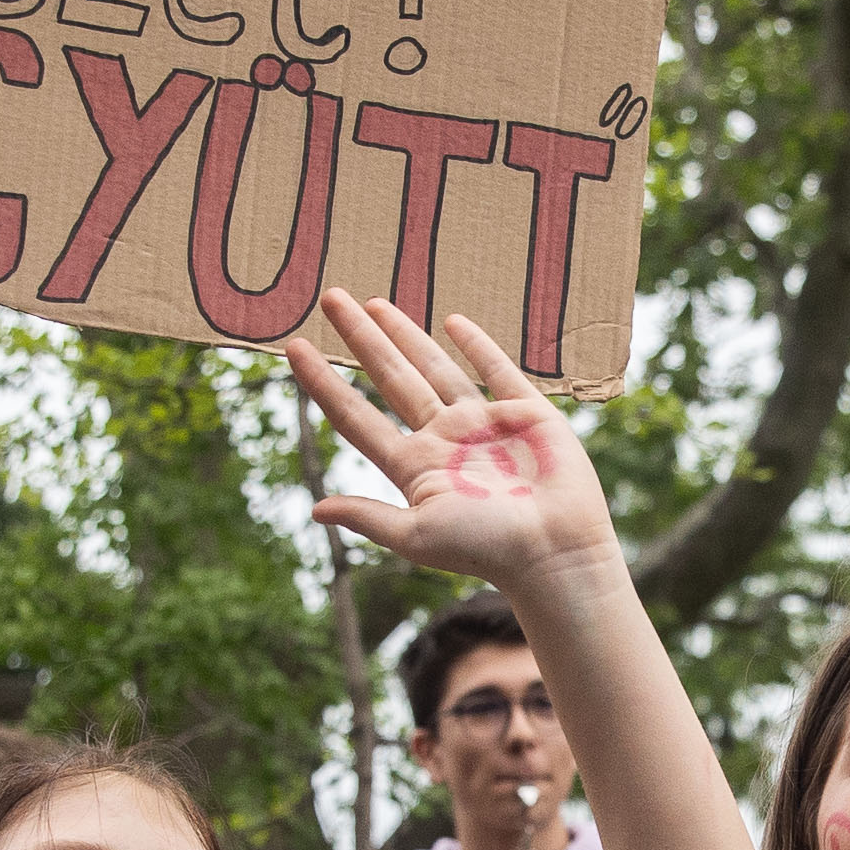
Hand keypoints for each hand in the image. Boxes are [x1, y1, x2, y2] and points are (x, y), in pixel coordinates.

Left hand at [287, 294, 619, 591]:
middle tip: (330, 298)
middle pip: (390, 377)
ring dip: (405, 334)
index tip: (293, 348)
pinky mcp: (527, 414)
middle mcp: (444, 440)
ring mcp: (484, 424)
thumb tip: (316, 510)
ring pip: (434, 367)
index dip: (323, 383)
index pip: (357, 416)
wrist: (556, 551)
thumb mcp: (418, 535)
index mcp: (415, 468)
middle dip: (360, 338)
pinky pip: (496, 371)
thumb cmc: (487, 551)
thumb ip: (369, 517)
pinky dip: (477, 345)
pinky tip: (452, 321)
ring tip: (373, 303)